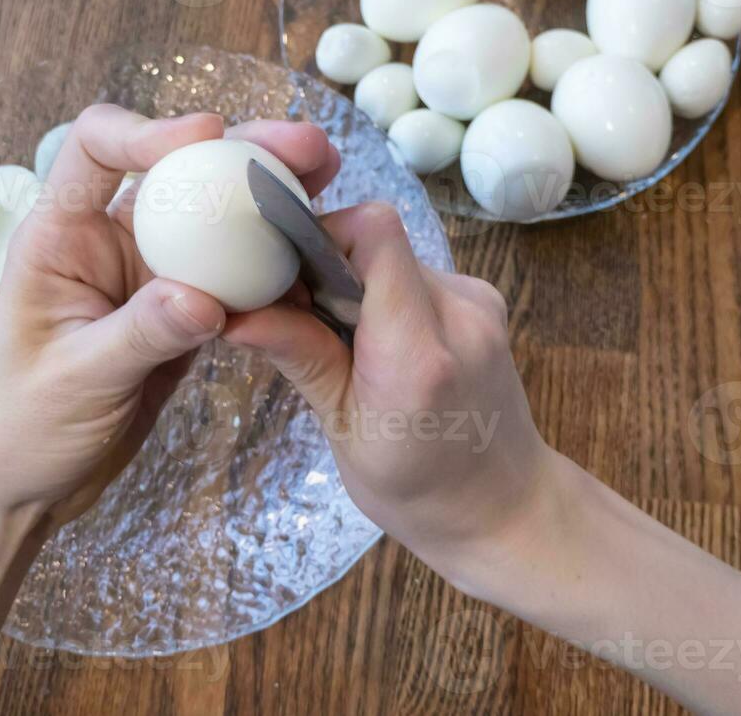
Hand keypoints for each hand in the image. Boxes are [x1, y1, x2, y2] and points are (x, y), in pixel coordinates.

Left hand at [0, 104, 340, 525]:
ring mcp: (148, 275)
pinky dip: (271, 266)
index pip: (96, 147)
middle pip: (176, 173)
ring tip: (328, 184)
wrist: (23, 485)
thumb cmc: (21, 426)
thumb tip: (206, 300)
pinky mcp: (179, 312)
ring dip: (268, 201)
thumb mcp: (76, 379)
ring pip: (214, 221)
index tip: (208, 137)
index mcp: (61, 235)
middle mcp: (107, 241)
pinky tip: (315, 258)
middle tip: (310, 150)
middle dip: (241, 153)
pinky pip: (231, 276)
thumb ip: (140, 334)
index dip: (149, 130)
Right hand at [223, 202, 555, 579]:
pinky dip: (384, 296)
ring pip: (393, 256)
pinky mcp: (483, 299)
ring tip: (344, 343)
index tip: (287, 274)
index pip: (373, 232)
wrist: (506, 508)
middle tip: (300, 318)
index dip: (322, 234)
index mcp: (417, 350)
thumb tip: (234, 313)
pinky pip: (415, 274)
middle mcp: (459, 310)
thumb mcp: (342, 429)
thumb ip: (299, 356)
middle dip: (328, 267)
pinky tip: (378, 345)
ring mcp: (479, 300)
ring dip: (356, 284)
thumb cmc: (418, 489)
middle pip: (377, 242)